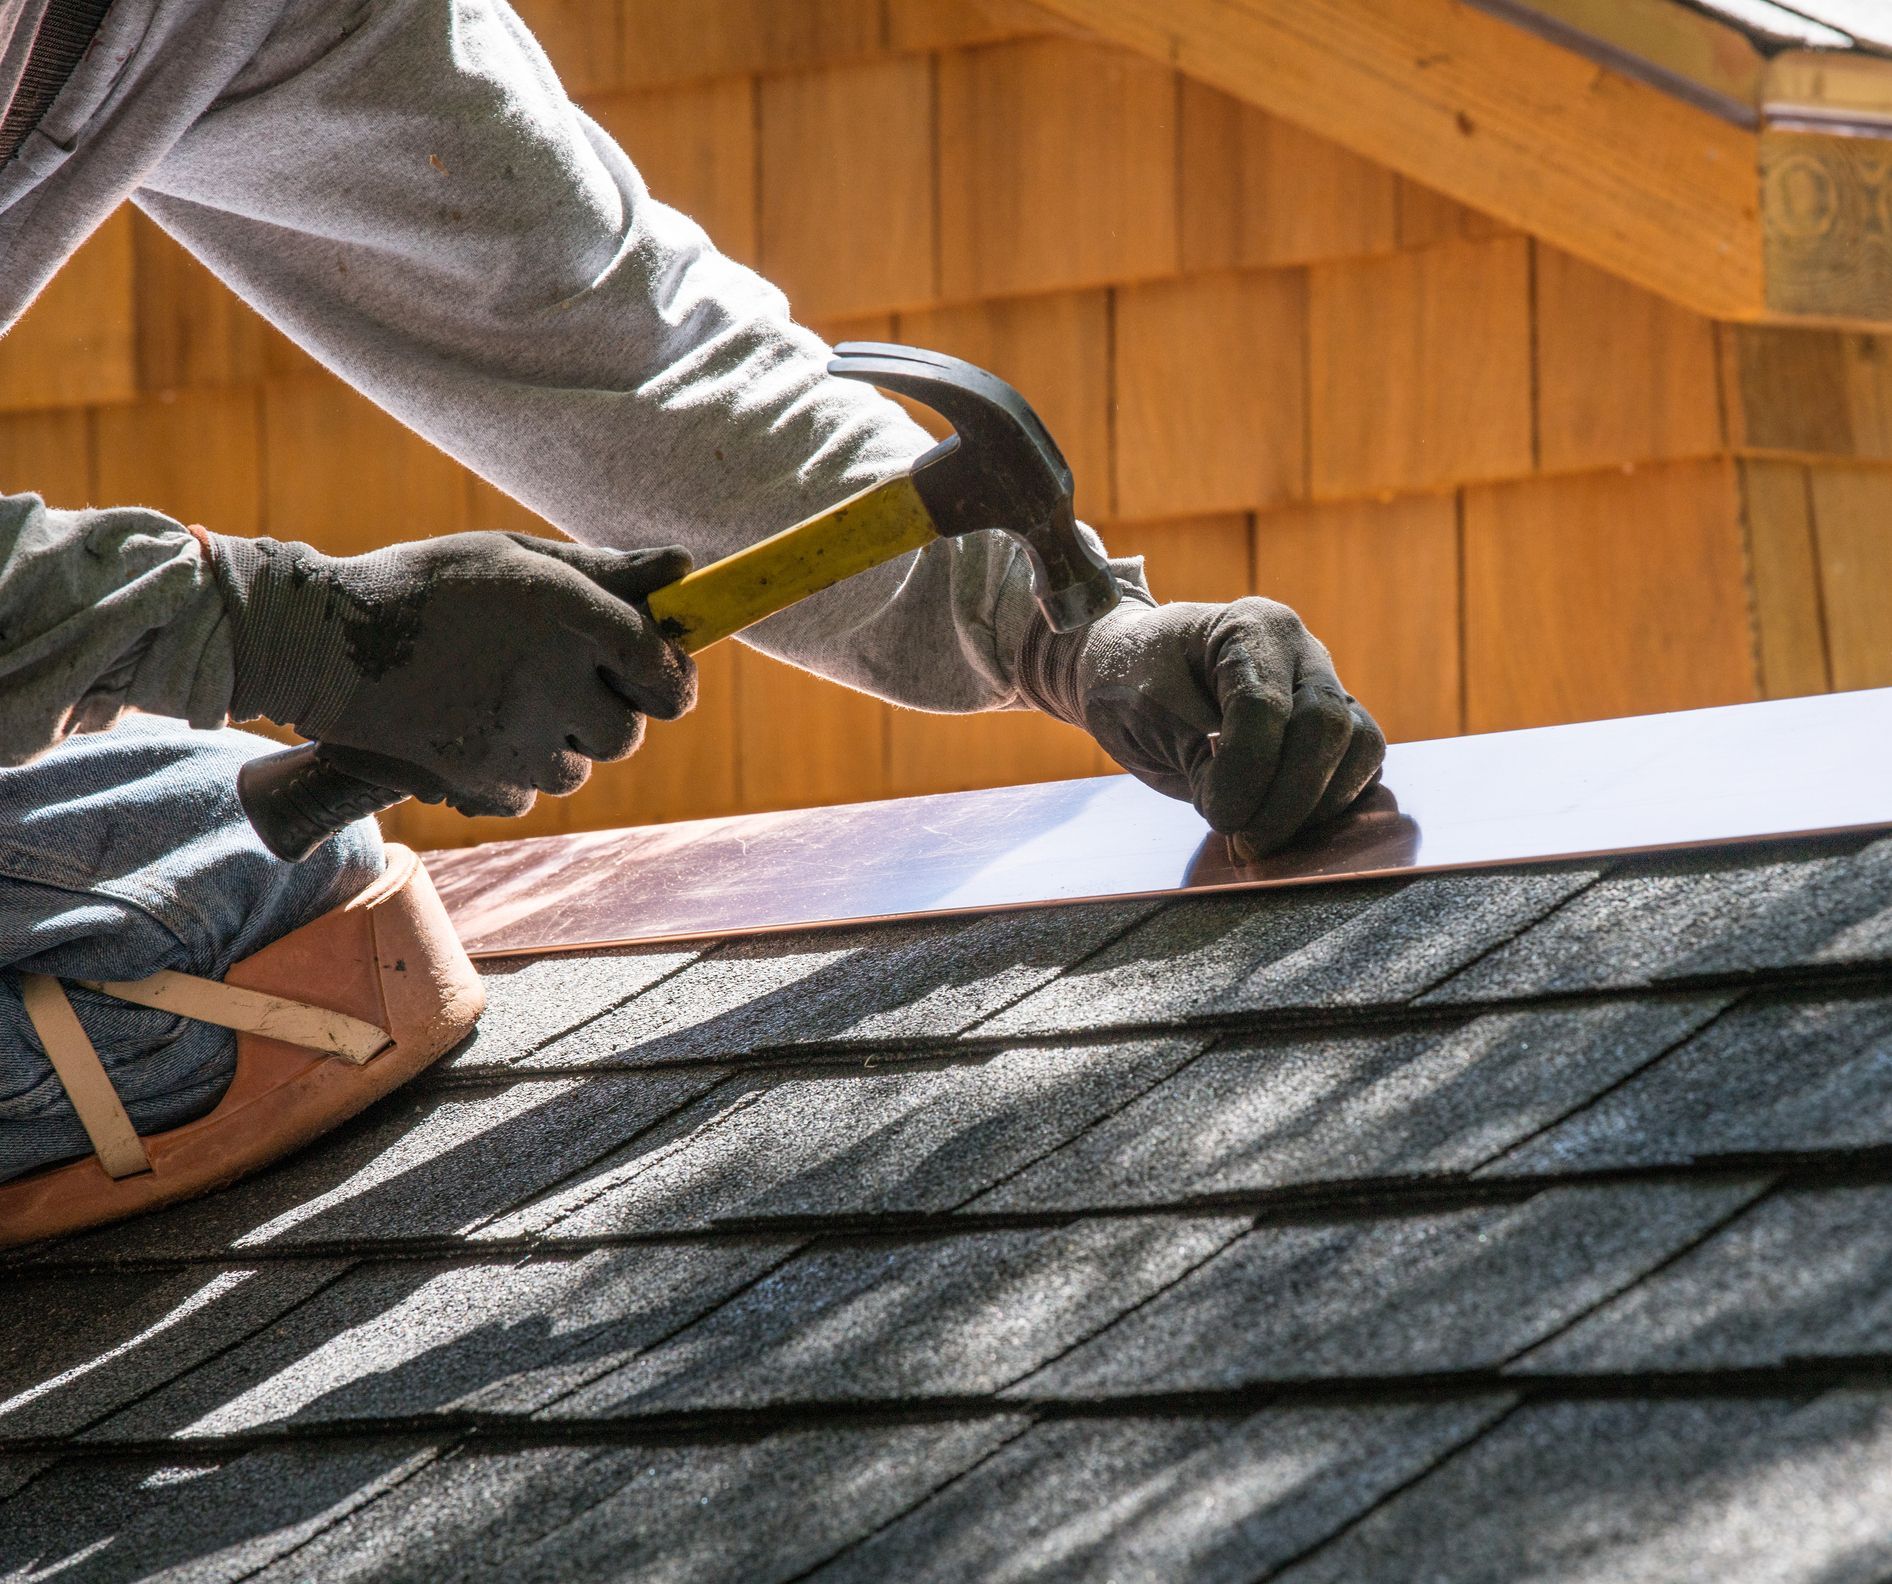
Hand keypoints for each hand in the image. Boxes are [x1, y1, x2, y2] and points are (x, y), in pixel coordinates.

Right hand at [205, 531, 695, 816]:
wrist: (322, 642)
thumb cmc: (429, 586)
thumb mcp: (516, 558)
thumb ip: (605, 571)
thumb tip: (684, 570)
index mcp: (567, 616)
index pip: (664, 671)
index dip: (671, 679)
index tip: (659, 675)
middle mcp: (550, 683)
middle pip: (626, 734)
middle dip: (607, 714)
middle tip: (563, 684)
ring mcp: (514, 740)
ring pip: (578, 769)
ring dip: (559, 744)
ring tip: (506, 701)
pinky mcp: (477, 782)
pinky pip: (527, 795)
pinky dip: (513, 773)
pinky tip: (474, 729)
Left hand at [1019, 596, 1385, 857]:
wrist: (1128, 672)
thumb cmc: (1128, 680)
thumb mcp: (1146, 714)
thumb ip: (1200, 758)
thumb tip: (1249, 814)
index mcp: (1251, 626)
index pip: (1265, 707)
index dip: (1245, 773)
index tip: (1218, 817)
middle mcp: (1301, 651)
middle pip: (1328, 725)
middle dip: (1289, 798)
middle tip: (1245, 841)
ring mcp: (1325, 687)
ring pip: (1362, 747)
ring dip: (1318, 805)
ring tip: (1261, 834)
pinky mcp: (1333, 728)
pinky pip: (1360, 768)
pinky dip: (1328, 805)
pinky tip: (1282, 826)